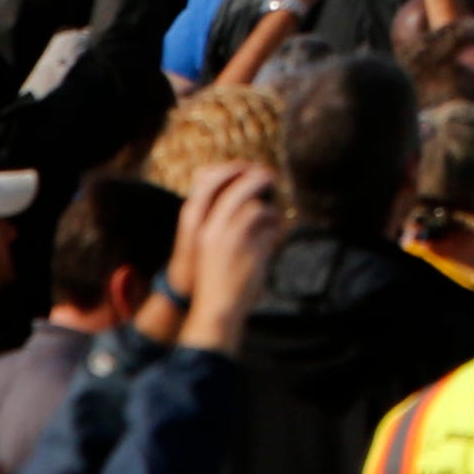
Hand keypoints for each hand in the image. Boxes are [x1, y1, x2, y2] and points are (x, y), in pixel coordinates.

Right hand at [169, 160, 289, 353]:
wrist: (216, 307)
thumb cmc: (212, 273)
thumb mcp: (207, 243)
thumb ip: (216, 218)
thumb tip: (235, 201)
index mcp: (197, 225)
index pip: (213, 183)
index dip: (233, 171)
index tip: (249, 166)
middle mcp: (213, 228)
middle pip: (240, 190)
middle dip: (257, 178)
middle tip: (270, 175)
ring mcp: (232, 239)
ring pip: (258, 209)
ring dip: (270, 210)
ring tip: (275, 217)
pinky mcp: (251, 250)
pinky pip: (270, 228)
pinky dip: (276, 228)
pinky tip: (276, 236)